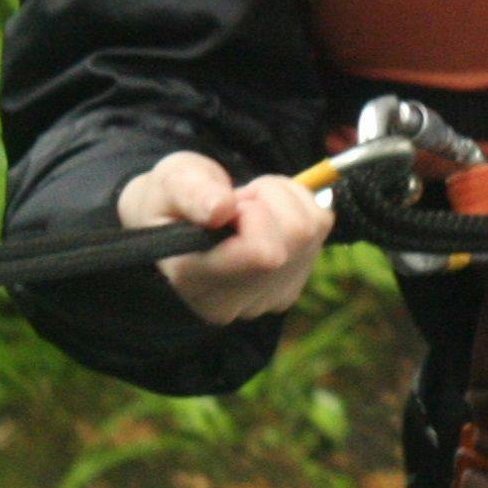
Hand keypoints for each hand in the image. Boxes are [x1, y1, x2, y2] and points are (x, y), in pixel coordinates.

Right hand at [124, 151, 331, 325]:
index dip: (252, 212)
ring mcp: (271, 296)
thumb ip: (190, 193)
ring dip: (284, 197)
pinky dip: (299, 204)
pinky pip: (321, 225)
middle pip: (294, 236)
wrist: (177, 223)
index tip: (227, 204)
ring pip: (312, 227)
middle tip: (235, 200)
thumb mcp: (166, 185)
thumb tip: (222, 208)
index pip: (260, 253)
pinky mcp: (296, 281)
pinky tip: (267, 213)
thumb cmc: (168, 204)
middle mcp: (237, 301)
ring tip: (247, 205)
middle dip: (268, 198)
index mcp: (195, 283)